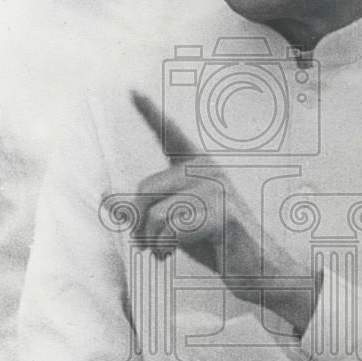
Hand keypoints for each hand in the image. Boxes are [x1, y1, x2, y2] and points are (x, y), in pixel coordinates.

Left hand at [133, 91, 318, 333]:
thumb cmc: (214, 244)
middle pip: (145, 188)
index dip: (149, 112)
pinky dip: (165, 246)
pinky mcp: (222, 213)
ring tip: (161, 252)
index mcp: (196, 166)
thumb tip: (105, 197)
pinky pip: (173, 228)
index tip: (131, 90)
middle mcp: (207, 170)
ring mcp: (217, 189)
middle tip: (144, 244)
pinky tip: (170, 255)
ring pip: (156, 213)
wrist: (256, 270)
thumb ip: (141, 211)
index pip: (169, 135)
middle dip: (137, 223)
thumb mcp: (171, 226)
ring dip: (151, 240)